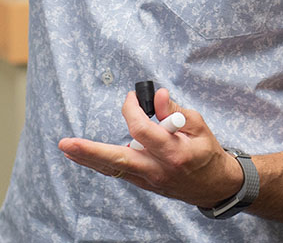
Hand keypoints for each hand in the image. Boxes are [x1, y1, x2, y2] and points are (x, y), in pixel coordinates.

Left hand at [58, 88, 244, 207]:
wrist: (215, 186)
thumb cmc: (207, 152)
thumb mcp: (198, 126)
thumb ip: (174, 111)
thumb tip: (157, 95)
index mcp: (173, 153)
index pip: (142, 129)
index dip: (132, 109)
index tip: (133, 97)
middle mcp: (157, 170)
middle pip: (118, 159)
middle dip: (90, 151)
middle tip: (67, 143)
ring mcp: (149, 180)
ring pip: (114, 168)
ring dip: (88, 157)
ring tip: (67, 147)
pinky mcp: (144, 183)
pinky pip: (119, 171)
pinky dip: (101, 162)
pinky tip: (83, 156)